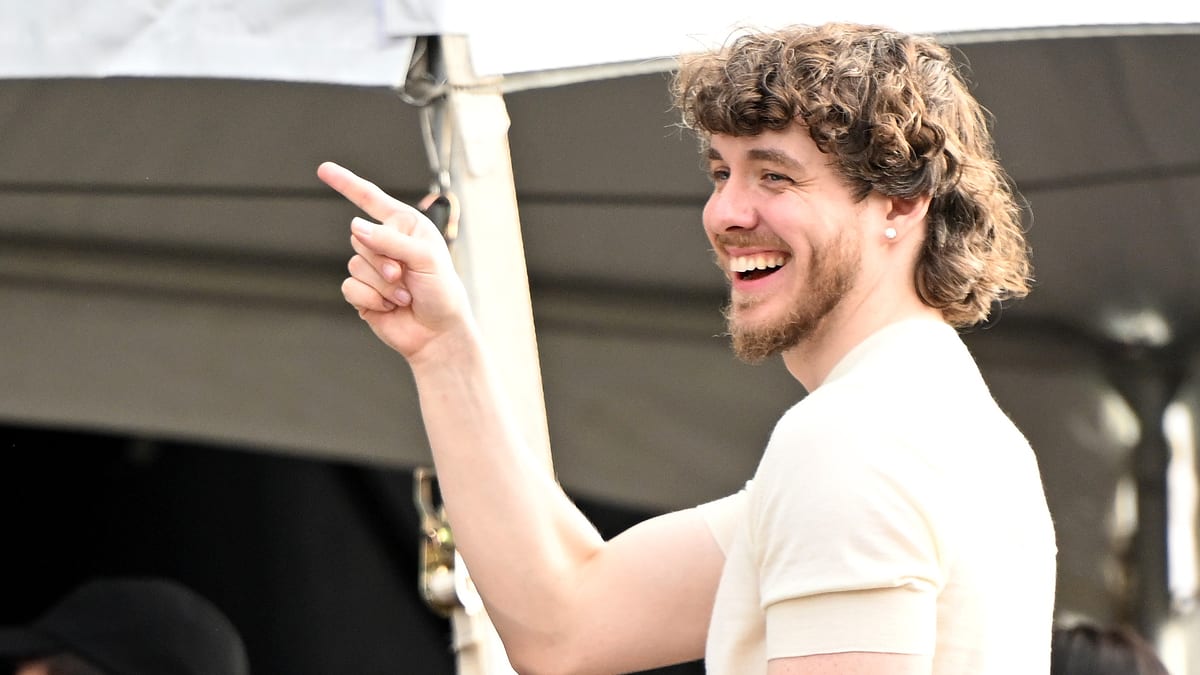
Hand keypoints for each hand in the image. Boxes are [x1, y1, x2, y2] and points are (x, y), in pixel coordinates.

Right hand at [317, 161, 472, 361]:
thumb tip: (355, 226)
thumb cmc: (441, 291)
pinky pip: (350, 287)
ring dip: (382, 284)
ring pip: (354, 265)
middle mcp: (386, 243)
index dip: (347, 183)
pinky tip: (390, 306)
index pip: (370, 199)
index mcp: (405, 226)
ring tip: (404, 294)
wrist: (437, 332)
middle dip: (383, 260)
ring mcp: (372, 268)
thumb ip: (390, 239)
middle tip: (405, 276)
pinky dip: (371, 299)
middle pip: (359, 237)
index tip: (324, 169)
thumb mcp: (425, 258)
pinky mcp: (362, 292)